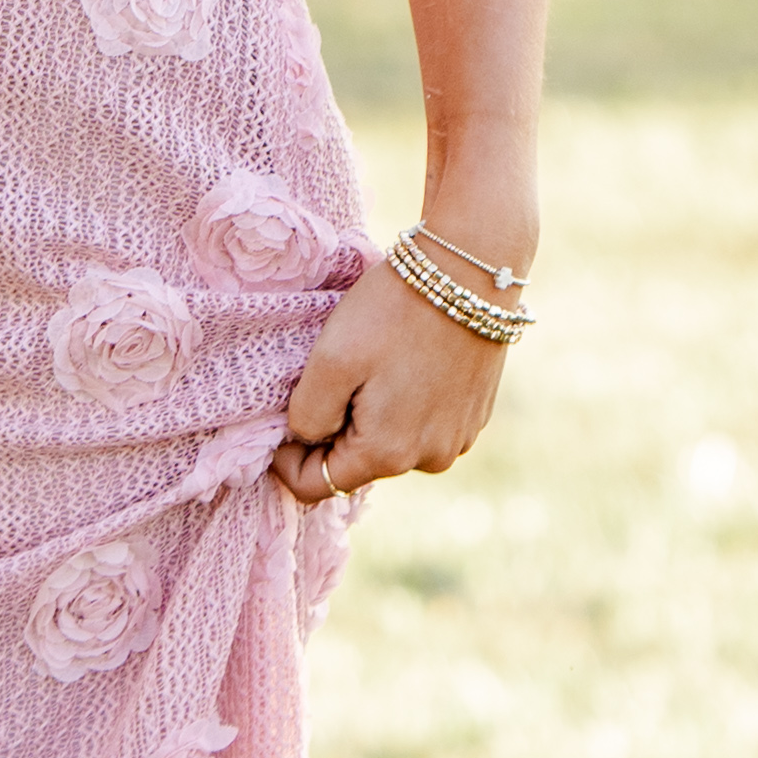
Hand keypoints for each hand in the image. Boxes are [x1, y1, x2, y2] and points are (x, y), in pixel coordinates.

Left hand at [272, 259, 508, 505]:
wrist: (470, 271)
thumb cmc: (394, 311)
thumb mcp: (330, 360)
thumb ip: (308, 415)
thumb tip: (308, 440)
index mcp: (387, 453)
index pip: (319, 486)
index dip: (288, 460)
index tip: (282, 419)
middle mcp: (429, 459)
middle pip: (359, 464)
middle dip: (336, 431)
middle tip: (335, 374)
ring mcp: (458, 439)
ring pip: (393, 444)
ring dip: (373, 417)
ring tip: (375, 363)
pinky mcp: (476, 416)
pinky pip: (425, 425)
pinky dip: (407, 404)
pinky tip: (407, 361)